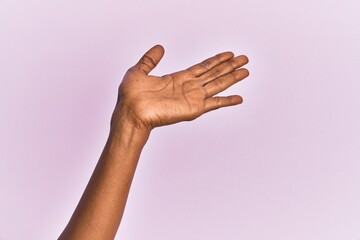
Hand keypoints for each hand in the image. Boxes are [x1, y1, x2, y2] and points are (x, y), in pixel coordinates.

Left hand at [111, 45, 248, 131]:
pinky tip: (239, 97)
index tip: (228, 54)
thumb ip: (150, 59)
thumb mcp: (139, 70)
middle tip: (244, 59)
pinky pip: (215, 103)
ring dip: (232, 78)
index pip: (202, 67)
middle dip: (230, 66)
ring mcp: (192, 98)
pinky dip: (228, 101)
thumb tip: (160, 47)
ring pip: (218, 84)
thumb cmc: (131, 95)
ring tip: (246, 71)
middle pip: (214, 73)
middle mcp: (188, 87)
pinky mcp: (194, 108)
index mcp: (178, 78)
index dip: (216, 60)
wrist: (130, 111)